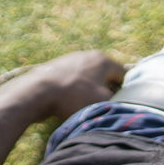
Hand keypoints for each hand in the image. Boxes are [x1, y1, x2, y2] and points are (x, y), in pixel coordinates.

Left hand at [0, 50, 125, 122]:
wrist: (37, 92)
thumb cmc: (74, 96)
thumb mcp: (102, 102)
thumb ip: (117, 101)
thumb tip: (121, 102)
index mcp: (103, 59)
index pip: (123, 75)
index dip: (125, 92)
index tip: (121, 106)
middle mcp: (88, 55)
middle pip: (105, 77)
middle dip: (106, 93)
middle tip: (103, 109)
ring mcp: (70, 60)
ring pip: (88, 80)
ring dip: (89, 94)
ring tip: (85, 109)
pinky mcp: (56, 69)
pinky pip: (73, 82)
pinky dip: (75, 92)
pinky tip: (70, 104)